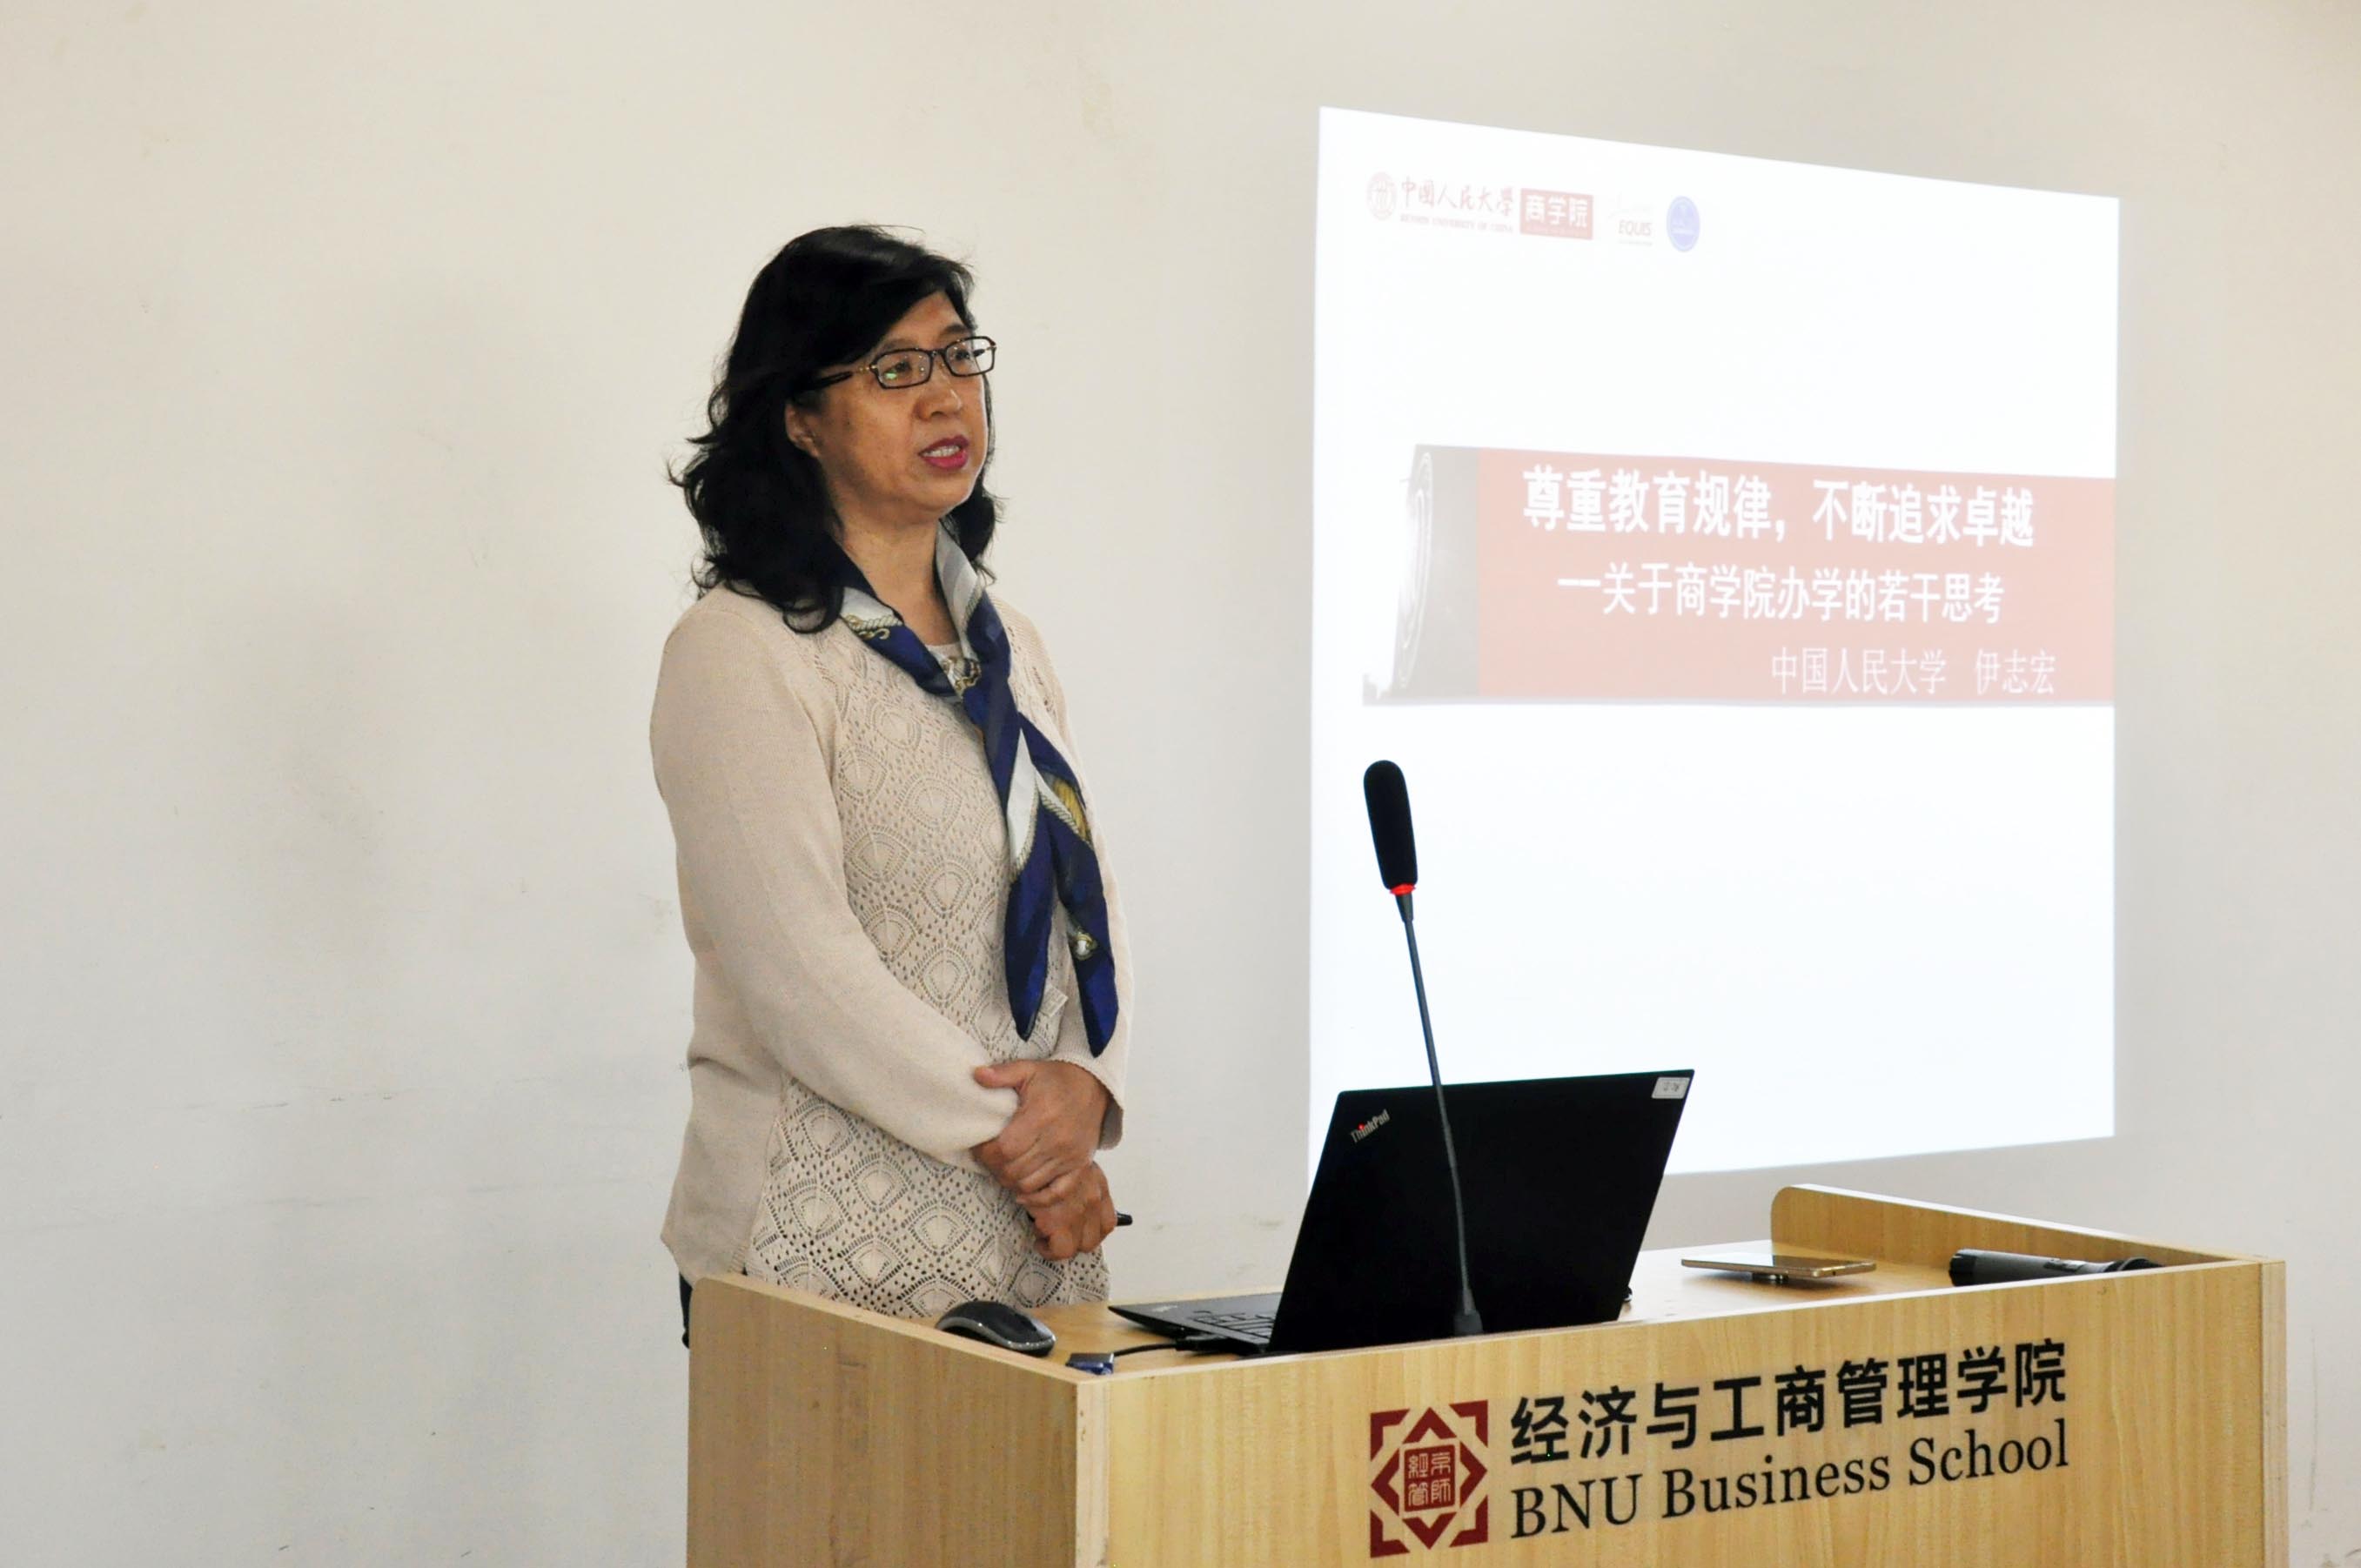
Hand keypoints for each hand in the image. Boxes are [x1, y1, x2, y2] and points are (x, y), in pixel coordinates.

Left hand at [970, 1059, 1110, 1198]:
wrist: (1093, 1085)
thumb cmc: (1057, 1079)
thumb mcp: (1028, 1069)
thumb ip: (1001, 1074)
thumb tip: (976, 1075)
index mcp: (1041, 1117)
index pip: (1005, 1150)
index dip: (985, 1153)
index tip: (979, 1147)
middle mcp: (1057, 1140)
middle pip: (1014, 1171)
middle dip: (994, 1168)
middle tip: (987, 1159)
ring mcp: (1069, 1157)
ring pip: (1029, 1185)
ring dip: (1010, 1182)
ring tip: (1002, 1169)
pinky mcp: (1079, 1166)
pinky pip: (1056, 1193)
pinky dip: (1037, 1199)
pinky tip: (1023, 1193)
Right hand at [1021, 1160, 1118, 1260]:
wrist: (1031, 1148)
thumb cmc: (1048, 1154)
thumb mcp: (1070, 1163)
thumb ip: (1078, 1181)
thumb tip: (1074, 1203)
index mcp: (1098, 1184)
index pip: (1108, 1222)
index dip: (1092, 1232)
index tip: (1079, 1233)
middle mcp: (1093, 1199)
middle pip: (1093, 1239)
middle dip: (1075, 1242)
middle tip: (1059, 1236)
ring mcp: (1078, 1212)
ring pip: (1076, 1247)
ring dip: (1060, 1246)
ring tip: (1045, 1238)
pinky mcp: (1058, 1221)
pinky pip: (1059, 1250)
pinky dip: (1048, 1249)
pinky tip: (1038, 1240)